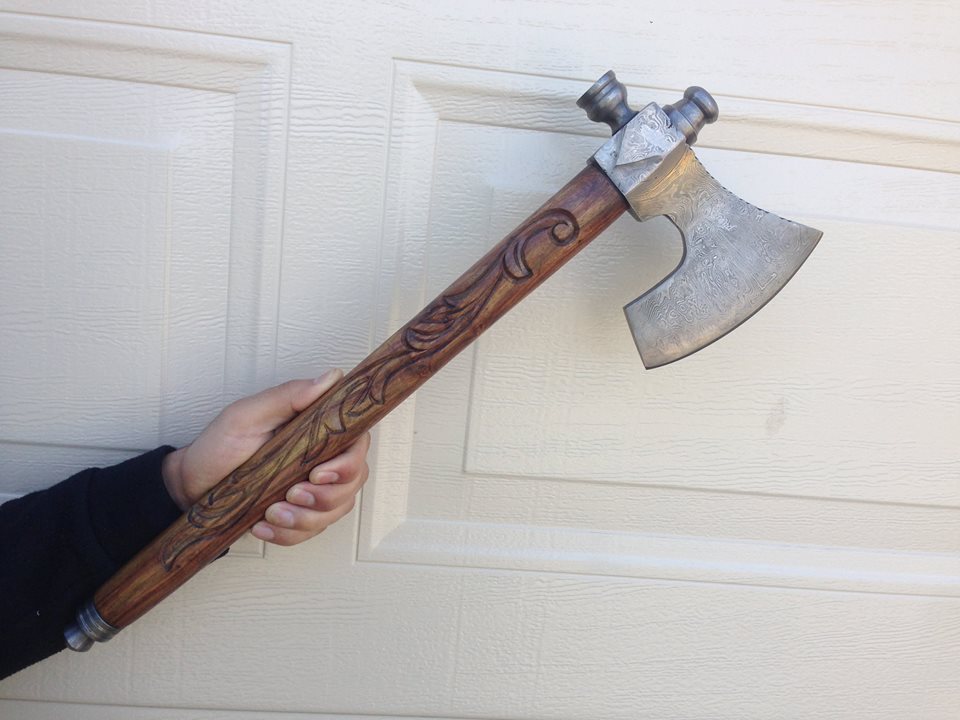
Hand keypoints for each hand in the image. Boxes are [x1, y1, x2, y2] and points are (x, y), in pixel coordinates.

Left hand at [161, 369, 370, 545]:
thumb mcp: (247, 415)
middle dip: (325, 496)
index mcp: (318, 430)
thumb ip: (289, 396)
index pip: (357, 444)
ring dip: (306, 518)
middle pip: (353, 480)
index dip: (348, 463)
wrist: (192, 486)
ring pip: (337, 509)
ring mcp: (315, 488)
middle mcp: (324, 458)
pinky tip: (264, 526)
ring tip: (271, 513)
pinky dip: (289, 534)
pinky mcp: (302, 514)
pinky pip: (312, 531)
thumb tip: (332, 378)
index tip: (318, 473)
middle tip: (290, 494)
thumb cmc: (219, 446)